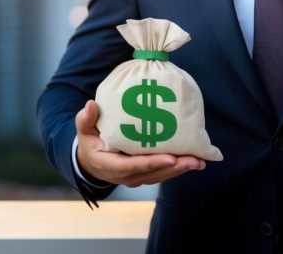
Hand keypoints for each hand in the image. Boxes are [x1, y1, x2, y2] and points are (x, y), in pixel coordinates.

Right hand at [74, 99, 205, 187]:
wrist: (90, 163)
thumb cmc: (89, 142)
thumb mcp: (83, 131)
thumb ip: (85, 119)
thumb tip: (90, 105)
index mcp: (110, 164)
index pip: (133, 166)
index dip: (152, 163)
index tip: (171, 158)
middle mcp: (125, 175)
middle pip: (153, 174)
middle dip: (175, 168)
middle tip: (195, 160)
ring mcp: (136, 178)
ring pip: (161, 176)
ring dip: (181, 170)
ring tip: (199, 161)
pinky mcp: (144, 175)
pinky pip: (162, 174)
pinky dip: (178, 168)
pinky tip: (194, 160)